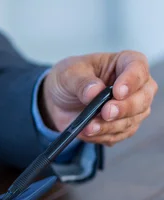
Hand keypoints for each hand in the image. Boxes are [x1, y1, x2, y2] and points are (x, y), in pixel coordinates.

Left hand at [41, 51, 157, 145]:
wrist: (57, 101)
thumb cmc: (68, 79)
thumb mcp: (68, 74)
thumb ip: (81, 82)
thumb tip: (94, 91)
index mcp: (124, 63)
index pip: (138, 68)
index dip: (131, 81)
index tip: (117, 92)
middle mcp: (134, 86)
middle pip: (142, 98)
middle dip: (124, 108)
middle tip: (106, 112)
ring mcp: (131, 108)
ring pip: (132, 120)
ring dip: (110, 127)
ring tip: (88, 128)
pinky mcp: (121, 126)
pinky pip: (118, 135)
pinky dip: (102, 136)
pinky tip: (87, 133)